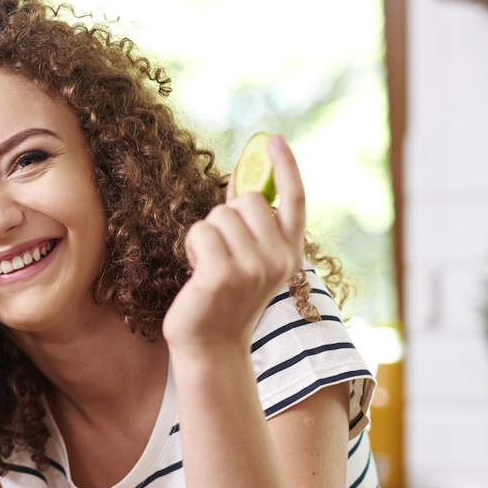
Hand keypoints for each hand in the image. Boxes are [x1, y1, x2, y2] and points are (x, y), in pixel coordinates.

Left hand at [162, 135, 306, 360]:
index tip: (272, 140)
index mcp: (290, 255)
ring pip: (220, 215)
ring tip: (208, 268)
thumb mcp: (247, 260)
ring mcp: (252, 269)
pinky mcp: (223, 275)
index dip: (286, 167)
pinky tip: (197, 275)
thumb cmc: (223, 300)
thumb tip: (240, 179)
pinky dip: (192, 247)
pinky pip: (200, 232)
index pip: (295, 200)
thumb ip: (249, 225)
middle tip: (221, 253)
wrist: (211, 348)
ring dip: (206, 236)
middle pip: (247, 200)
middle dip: (226, 217)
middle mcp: (278, 260)